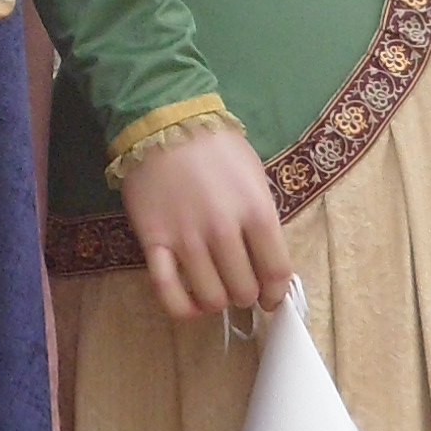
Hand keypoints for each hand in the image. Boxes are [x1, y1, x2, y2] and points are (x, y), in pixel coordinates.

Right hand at [120, 125, 292, 323]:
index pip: (276, 273)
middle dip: (246, 295)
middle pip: (244, 290)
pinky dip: (182, 309)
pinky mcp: (154, 242)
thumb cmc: (216, 146)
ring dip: (217, 301)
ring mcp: (187, 239)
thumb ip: (262, 219)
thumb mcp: (255, 177)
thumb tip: (267, 262)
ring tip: (215, 289)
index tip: (270, 297)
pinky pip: (168, 293)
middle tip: (239, 286)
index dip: (276, 293)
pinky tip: (190, 305)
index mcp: (257, 212)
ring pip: (211, 298)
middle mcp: (224, 231)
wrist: (164, 121)